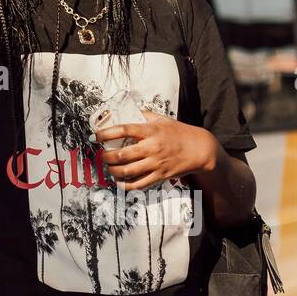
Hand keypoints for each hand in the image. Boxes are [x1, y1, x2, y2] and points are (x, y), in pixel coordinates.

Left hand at [93, 110, 217, 189]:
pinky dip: (126, 185)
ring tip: (109, 168)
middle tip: (102, 155)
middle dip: (107, 156)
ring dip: (113, 171)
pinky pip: (139, 184)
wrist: (200, 149)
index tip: (96, 136)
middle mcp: (152, 147)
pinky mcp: (160, 176)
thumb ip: (144, 116)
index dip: (106, 133)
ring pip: (128, 171)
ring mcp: (156, 163)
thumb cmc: (179, 132)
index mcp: (150, 131)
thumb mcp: (162, 119)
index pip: (124, 130)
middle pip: (122, 155)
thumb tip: (126, 110)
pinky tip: (119, 182)